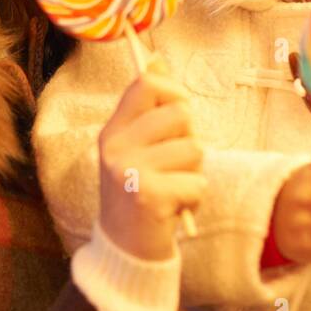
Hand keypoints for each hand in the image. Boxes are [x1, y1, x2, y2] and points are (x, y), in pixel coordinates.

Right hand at [97, 55, 204, 261]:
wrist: (126, 251)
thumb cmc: (140, 192)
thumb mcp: (136, 147)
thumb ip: (147, 107)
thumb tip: (157, 59)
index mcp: (112, 131)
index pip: (147, 85)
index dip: (174, 92)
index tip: (178, 114)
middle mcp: (115, 147)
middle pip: (180, 114)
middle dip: (190, 138)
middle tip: (173, 165)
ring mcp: (130, 171)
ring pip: (195, 149)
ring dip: (194, 172)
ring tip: (173, 188)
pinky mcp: (150, 196)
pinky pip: (197, 182)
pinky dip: (194, 198)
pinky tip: (174, 209)